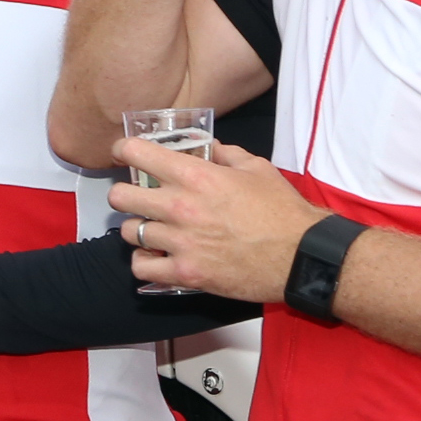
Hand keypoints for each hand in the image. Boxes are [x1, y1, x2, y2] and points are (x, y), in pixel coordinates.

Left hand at [111, 139, 322, 301]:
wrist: (301, 256)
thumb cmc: (282, 212)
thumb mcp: (257, 169)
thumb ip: (226, 154)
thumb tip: (210, 147)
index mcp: (196, 176)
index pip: (136, 153)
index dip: (124, 150)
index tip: (124, 152)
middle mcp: (180, 206)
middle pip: (119, 196)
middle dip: (125, 194)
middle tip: (138, 197)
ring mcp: (180, 242)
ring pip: (128, 232)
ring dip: (138, 229)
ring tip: (153, 229)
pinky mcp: (185, 273)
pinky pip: (141, 267)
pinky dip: (144, 262)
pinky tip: (156, 256)